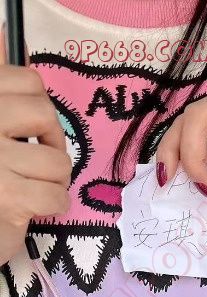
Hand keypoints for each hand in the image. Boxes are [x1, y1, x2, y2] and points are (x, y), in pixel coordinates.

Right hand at [0, 27, 70, 265]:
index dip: (40, 107)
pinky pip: (56, 195)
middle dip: (52, 143)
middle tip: (36, 162)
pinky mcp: (6, 196)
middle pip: (45, 114)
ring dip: (54, 180)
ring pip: (56, 160)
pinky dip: (54, 206)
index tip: (30, 129)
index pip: (27, 80)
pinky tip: (34, 207)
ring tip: (31, 187)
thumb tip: (3, 34)